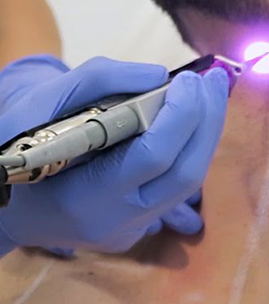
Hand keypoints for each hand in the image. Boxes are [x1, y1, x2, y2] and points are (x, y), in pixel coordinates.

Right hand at [0, 56, 228, 254]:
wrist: (8, 196)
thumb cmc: (20, 141)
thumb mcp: (45, 100)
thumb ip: (101, 81)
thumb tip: (160, 75)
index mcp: (85, 196)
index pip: (152, 157)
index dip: (180, 115)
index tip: (188, 79)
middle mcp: (116, 221)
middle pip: (185, 174)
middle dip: (207, 121)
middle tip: (213, 80)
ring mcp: (132, 228)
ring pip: (190, 182)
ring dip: (207, 131)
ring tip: (211, 91)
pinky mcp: (141, 223)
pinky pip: (179, 184)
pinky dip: (192, 145)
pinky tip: (197, 117)